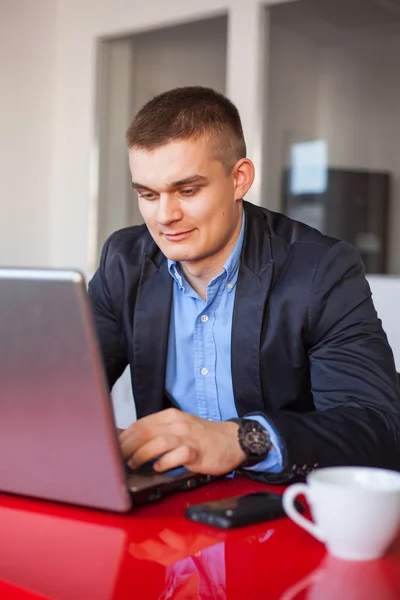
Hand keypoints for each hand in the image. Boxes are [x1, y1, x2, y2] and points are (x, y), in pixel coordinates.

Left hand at [119, 409, 245, 474]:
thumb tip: (131, 442)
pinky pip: (176, 456)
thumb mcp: (179, 427)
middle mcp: (177, 423)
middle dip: (127, 447)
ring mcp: (187, 436)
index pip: (140, 423)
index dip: (124, 437)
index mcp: (170, 416)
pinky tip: (158, 468)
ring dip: (141, 455)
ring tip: (134, 464)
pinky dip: (164, 463)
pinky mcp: (197, 451)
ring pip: (157, 442)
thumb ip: (158, 432)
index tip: (114, 448)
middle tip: (117, 459)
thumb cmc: (204, 436)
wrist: (233, 440)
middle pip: (144, 432)